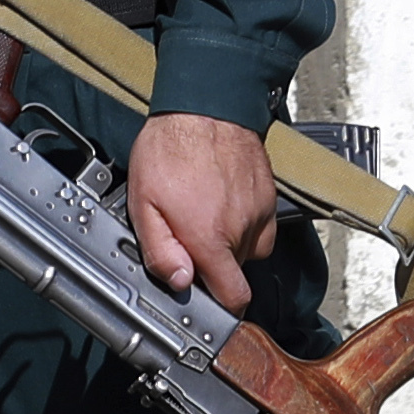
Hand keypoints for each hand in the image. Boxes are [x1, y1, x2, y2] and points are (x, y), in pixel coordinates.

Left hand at [124, 111, 280, 304]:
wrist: (206, 106)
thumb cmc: (171, 149)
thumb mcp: (144, 202)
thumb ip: (160, 250)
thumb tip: (179, 282)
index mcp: (210, 238)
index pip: (234, 297)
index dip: (221, 307)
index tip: (206, 300)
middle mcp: (242, 230)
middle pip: (235, 273)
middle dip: (212, 265)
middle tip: (187, 238)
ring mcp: (259, 213)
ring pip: (248, 250)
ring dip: (228, 244)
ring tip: (203, 215)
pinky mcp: (269, 198)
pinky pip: (260, 227)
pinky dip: (243, 224)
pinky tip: (221, 203)